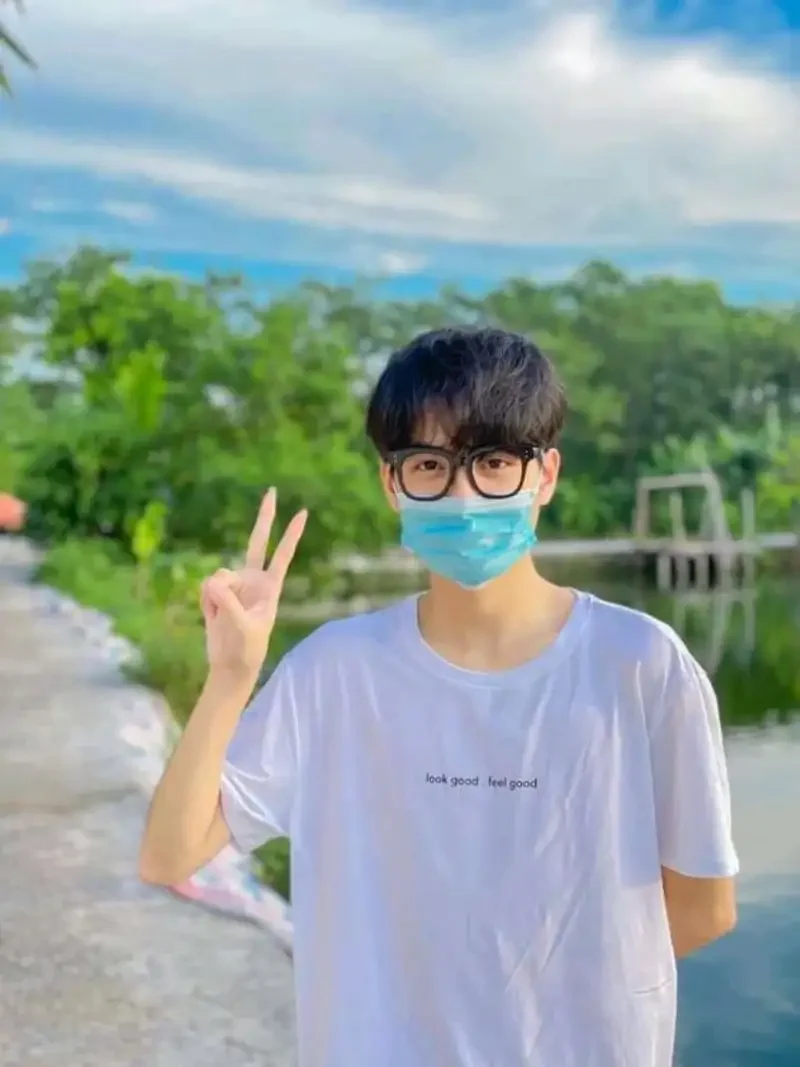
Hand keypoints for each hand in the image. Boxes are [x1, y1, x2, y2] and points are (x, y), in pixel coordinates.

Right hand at [200, 488, 306, 678]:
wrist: (230, 665)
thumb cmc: (246, 648)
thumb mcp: (242, 626)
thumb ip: (228, 601)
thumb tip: (211, 580)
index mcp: (269, 587)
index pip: (282, 555)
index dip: (291, 535)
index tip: (304, 513)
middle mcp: (252, 580)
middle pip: (257, 541)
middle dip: (264, 517)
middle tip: (273, 491)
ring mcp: (234, 585)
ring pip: (219, 574)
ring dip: (217, 595)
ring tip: (223, 616)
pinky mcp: (216, 593)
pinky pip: (206, 586)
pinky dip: (206, 601)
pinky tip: (213, 615)